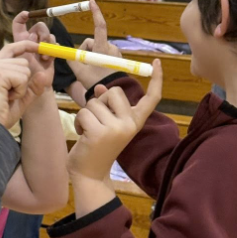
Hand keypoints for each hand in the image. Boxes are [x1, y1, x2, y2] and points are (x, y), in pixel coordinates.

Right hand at [0, 40, 52, 129]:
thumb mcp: (20, 99)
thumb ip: (31, 87)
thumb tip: (44, 74)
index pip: (11, 49)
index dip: (26, 46)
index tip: (38, 47)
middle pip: (23, 62)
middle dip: (23, 81)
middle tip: (8, 97)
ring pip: (24, 69)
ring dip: (21, 87)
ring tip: (6, 98)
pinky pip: (22, 77)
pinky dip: (19, 91)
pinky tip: (7, 98)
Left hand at [12, 11, 55, 86]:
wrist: (26, 94)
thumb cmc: (15, 80)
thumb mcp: (12, 65)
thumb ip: (22, 49)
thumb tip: (33, 36)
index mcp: (18, 42)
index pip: (19, 25)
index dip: (22, 17)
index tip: (27, 14)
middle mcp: (30, 44)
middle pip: (38, 26)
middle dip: (42, 32)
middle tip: (41, 45)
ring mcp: (41, 49)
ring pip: (48, 35)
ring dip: (48, 42)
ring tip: (43, 57)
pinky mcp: (50, 56)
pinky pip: (55, 44)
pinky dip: (53, 49)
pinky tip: (47, 59)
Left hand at [68, 59, 162, 182]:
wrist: (90, 174)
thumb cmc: (97, 147)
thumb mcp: (106, 123)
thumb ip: (106, 105)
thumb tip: (102, 87)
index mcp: (135, 122)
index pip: (151, 98)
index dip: (156, 79)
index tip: (157, 63)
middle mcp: (130, 124)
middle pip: (114, 92)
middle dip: (100, 102)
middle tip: (97, 122)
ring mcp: (116, 129)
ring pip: (94, 102)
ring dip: (86, 114)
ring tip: (89, 132)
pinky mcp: (99, 133)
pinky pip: (84, 112)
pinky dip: (80, 122)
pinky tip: (83, 136)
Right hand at [70, 0, 123, 95]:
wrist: (111, 91)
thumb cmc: (95, 82)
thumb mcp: (79, 71)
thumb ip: (69, 58)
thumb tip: (59, 48)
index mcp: (102, 48)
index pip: (99, 26)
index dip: (95, 13)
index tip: (91, 3)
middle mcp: (111, 47)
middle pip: (93, 42)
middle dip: (86, 51)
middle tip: (84, 66)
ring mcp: (115, 52)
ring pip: (98, 47)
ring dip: (92, 55)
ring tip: (92, 70)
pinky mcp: (117, 56)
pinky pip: (103, 52)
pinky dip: (98, 58)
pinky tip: (99, 70)